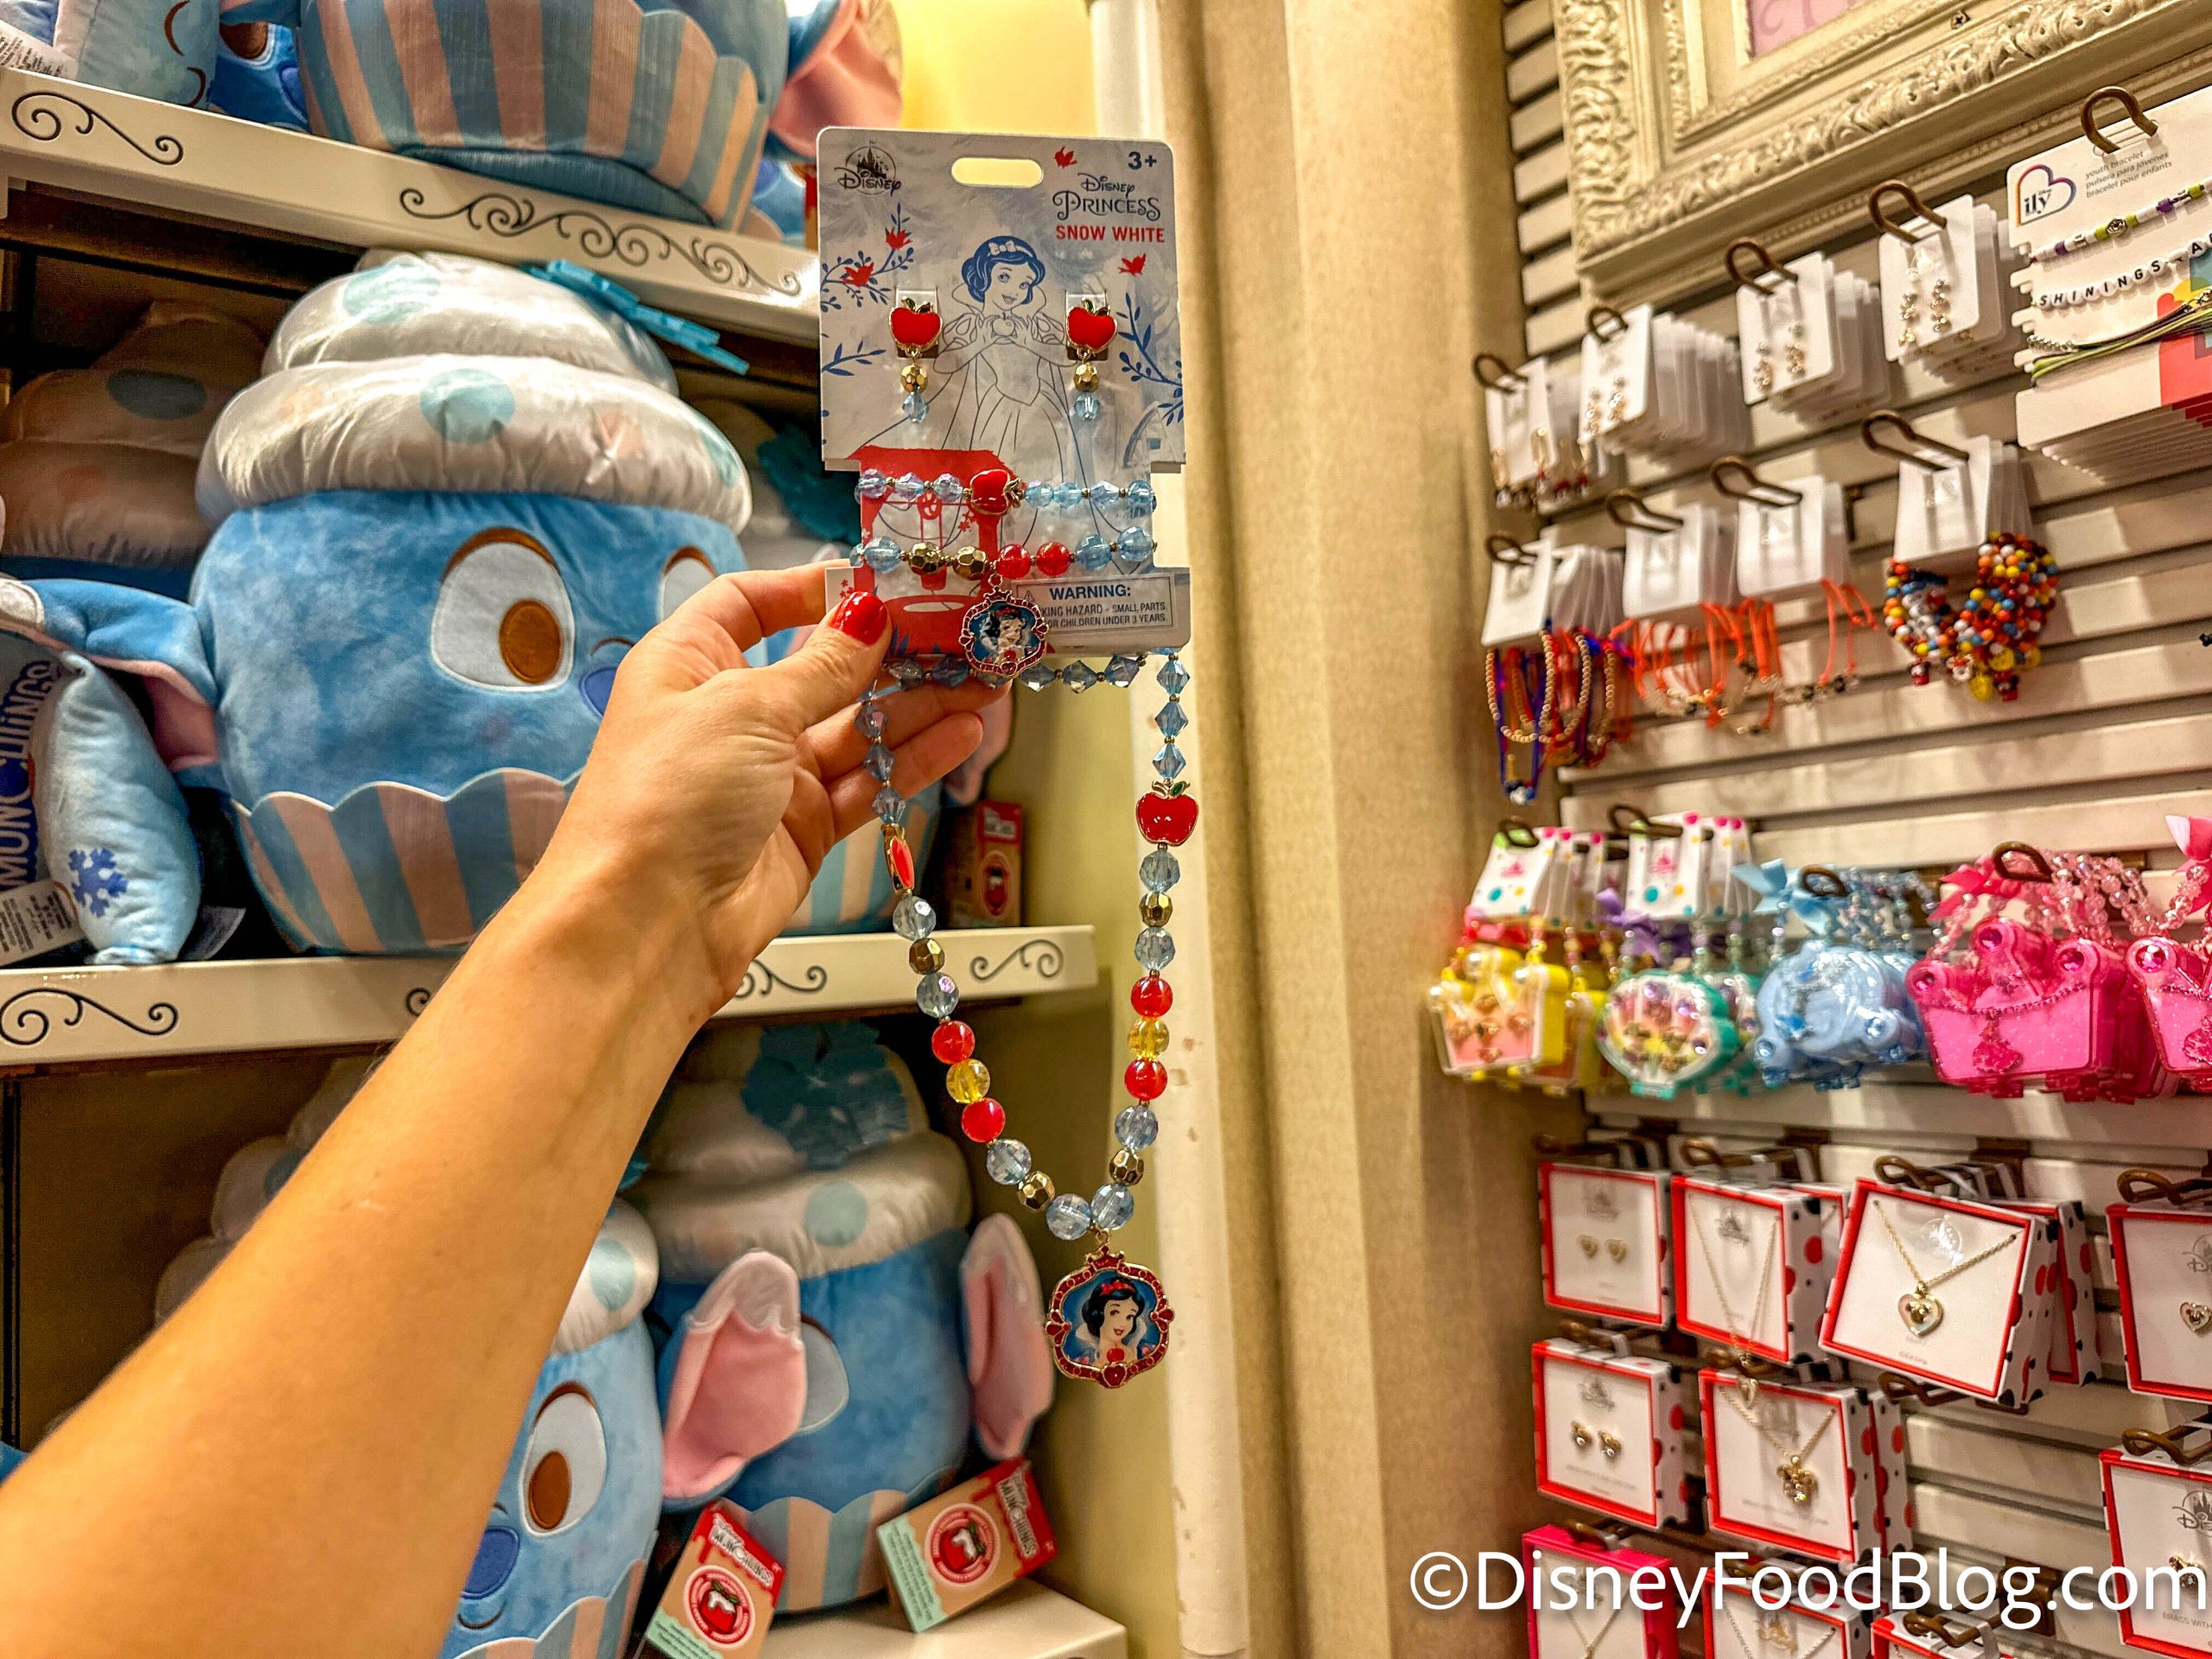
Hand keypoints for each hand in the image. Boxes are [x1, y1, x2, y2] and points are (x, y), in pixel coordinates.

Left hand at [539, 566, 1001, 1020]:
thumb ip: (822, 665)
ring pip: (856, 727)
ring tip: (984, 682)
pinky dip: (914, 759)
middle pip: (821, 667)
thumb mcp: (748, 707)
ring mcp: (770, 775)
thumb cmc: (671, 794)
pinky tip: (962, 733)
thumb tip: (871, 616)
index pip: (749, 605)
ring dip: (919, 704)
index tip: (878, 584)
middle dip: (889, 651)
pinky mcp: (804, 828)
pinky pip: (868, 783)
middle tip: (959, 634)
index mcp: (689, 664)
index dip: (810, 589)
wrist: (648, 923)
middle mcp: (729, 714)